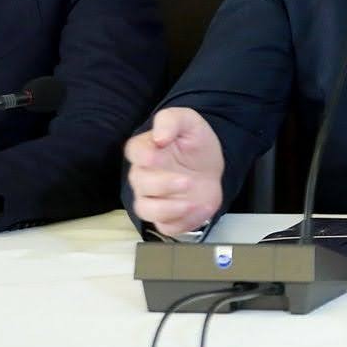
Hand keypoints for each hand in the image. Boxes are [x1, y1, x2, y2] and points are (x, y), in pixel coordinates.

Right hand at [124, 107, 225, 236]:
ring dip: (167, 208)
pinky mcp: (166, 217)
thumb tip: (158, 137)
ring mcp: (153, 198)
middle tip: (188, 181)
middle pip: (141, 183)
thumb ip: (171, 120)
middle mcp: (143, 176)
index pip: (134, 152)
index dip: (144, 155)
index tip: (159, 153)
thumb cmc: (195, 144)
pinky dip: (180, 221)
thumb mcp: (189, 122)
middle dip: (164, 184)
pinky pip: (165, 226)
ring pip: (145, 209)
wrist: (211, 167)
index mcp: (146, 150)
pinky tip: (197, 209)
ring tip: (191, 202)